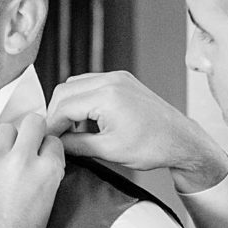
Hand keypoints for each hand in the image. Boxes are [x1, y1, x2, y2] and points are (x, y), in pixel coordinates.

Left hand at [0, 113, 64, 227]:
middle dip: (32, 131)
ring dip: (9, 139)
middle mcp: (23, 160)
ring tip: (6, 156)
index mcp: (48, 170)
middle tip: (27, 144)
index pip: (53, 140)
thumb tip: (41, 158)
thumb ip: (46, 174)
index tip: (43, 153)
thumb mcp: (48, 202)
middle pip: (32, 122)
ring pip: (6, 129)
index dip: (48, 147)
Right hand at [46, 71, 227, 192]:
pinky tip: (84, 120)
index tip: (47, 141)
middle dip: (56, 114)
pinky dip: (82, 100)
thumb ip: (76, 145)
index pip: (63, 106)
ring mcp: (118, 77)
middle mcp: (111, 80)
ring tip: (69, 130)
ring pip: (76, 85)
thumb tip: (55, 145)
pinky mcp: (123, 80)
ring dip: (68, 105)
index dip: (51, 126)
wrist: (180, 140)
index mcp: (107, 96)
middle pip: (65, 91)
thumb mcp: (108, 150)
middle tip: (55, 136)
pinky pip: (91, 84)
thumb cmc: (152, 147)